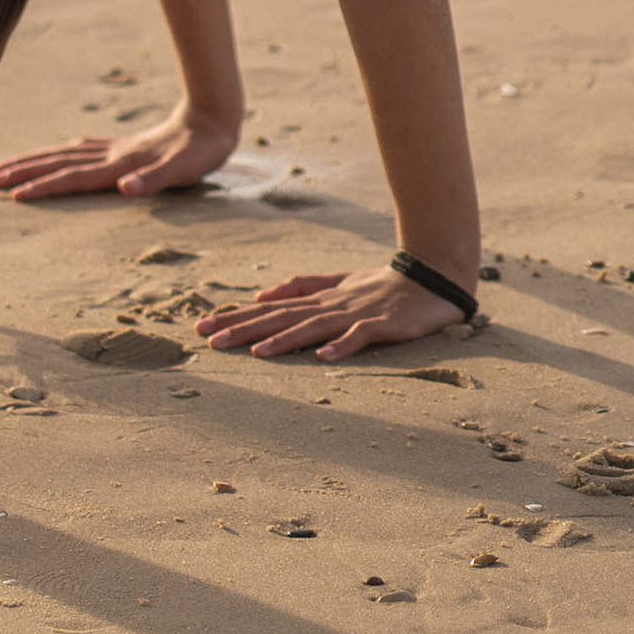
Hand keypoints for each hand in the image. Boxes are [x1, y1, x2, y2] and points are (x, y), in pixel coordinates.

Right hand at [0, 105, 242, 204]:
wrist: (213, 118)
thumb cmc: (201, 152)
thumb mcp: (184, 170)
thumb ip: (154, 180)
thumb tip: (125, 187)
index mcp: (120, 165)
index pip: (73, 178)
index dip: (44, 187)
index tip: (14, 195)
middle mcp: (112, 155)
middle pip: (59, 163)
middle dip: (26, 171)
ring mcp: (116, 148)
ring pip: (66, 154)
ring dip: (37, 161)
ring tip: (9, 165)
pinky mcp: (125, 146)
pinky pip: (82, 150)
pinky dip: (62, 153)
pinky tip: (60, 154)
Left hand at [195, 263, 465, 361]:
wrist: (431, 277)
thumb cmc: (381, 285)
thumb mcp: (338, 284)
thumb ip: (302, 287)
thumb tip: (262, 294)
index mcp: (318, 298)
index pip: (269, 310)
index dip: (236, 317)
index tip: (202, 327)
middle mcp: (330, 305)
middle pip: (281, 318)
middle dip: (245, 328)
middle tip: (210, 340)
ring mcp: (355, 314)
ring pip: (313, 327)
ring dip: (284, 340)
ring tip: (256, 353)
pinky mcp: (383, 324)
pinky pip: (360, 337)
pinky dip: (342, 346)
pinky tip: (323, 357)